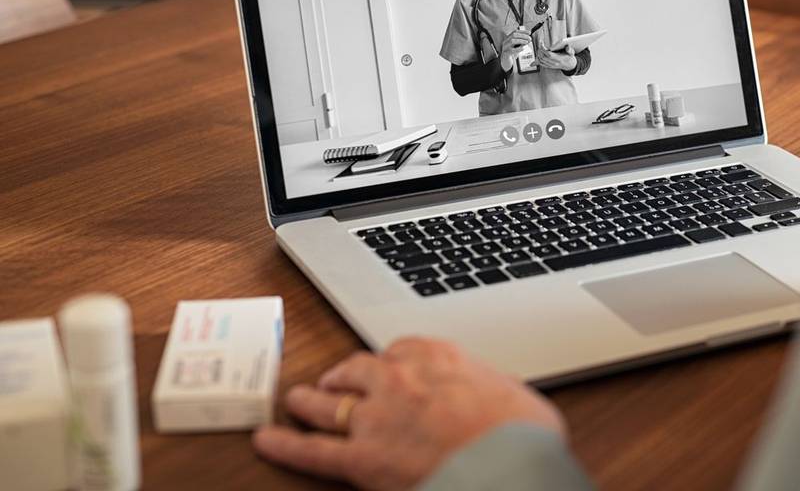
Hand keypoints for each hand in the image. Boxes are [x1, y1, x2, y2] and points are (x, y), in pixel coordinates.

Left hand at [253, 338, 565, 489]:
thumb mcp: (514, 394)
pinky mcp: (360, 458)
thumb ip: (489, 389)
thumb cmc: (522, 433)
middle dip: (345, 372)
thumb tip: (497, 397)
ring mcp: (375, 417)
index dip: (391, 360)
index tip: (391, 366)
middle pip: (360, 367)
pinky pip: (313, 450)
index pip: (402, 347)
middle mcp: (399, 378)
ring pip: (329, 401)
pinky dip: (285, 445)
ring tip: (298, 399)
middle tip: (335, 377)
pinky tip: (265, 440)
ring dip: (311, 398)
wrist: (508, 464)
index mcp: (439, 356)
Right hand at [499, 29, 531, 71]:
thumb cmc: (512, 53)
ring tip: (526, 42)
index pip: (515, 32)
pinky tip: (522, 48)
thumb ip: (522, 43)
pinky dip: (518, 49)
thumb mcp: (518, 47)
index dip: (522, 31)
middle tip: (529, 38)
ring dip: (521, 41)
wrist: (506, 62)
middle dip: (523, 36)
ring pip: (512, 41)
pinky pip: (511, 50)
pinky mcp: (506, 54)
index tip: (529, 32)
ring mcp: (505, 47)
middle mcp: (506, 42)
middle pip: (514, 35)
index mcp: (508, 39)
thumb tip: (529, 39)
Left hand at [537, 45, 576, 71]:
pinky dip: (538, 59)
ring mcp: (551, 65)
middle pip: (543, 57)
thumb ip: (570, 49)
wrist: (569, 65)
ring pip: (541, 60)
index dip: (544, 49)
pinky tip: (538, 54)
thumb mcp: (571, 52)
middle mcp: (554, 63)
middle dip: (540, 50)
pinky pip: (541, 63)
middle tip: (540, 45)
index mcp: (559, 59)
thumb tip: (567, 47)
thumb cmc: (569, 57)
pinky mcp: (549, 66)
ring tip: (539, 48)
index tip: (542, 44)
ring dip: (538, 54)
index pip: (549, 54)